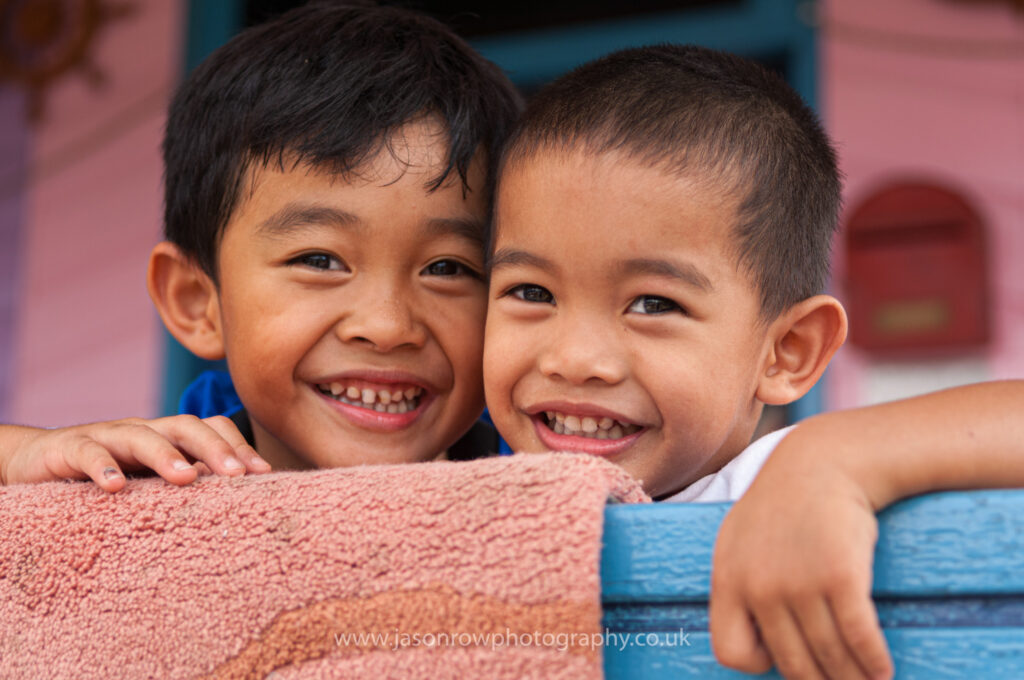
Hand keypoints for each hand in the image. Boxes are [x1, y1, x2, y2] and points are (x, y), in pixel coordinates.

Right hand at [0, 415, 270, 491]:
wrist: (40, 460)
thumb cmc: (110, 474)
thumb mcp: (152, 482)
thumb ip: (188, 488)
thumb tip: (240, 510)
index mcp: (170, 437)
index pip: (212, 429)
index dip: (239, 447)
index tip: (264, 475)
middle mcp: (144, 430)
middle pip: (186, 427)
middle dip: (215, 449)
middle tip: (237, 475)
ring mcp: (107, 435)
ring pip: (142, 436)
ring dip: (166, 455)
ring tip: (187, 478)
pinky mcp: (69, 447)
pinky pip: (88, 452)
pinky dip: (102, 466)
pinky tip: (115, 486)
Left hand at [709, 425, 892, 679]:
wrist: (822, 463)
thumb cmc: (783, 506)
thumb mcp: (738, 541)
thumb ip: (740, 586)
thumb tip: (755, 645)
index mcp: (728, 579)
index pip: (731, 652)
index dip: (760, 662)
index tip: (782, 655)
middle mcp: (759, 585)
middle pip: (791, 664)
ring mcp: (798, 581)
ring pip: (828, 656)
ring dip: (852, 678)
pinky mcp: (839, 575)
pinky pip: (859, 638)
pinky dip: (874, 662)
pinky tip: (882, 669)